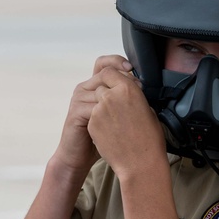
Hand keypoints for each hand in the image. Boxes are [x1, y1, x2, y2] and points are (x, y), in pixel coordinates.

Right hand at [53, 55, 135, 174]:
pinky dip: (109, 114)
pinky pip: (95, 107)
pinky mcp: (75, 112)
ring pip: (101, 90)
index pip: (103, 64)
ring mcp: (78, 100)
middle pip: (104, 74)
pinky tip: (119, 122)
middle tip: (138, 90)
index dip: (117, 62)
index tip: (132, 69)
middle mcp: (84, 89)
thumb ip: (121, 98)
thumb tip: (142, 87)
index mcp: (93, 86)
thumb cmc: (100, 136)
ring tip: (131, 109)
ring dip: (118, 100)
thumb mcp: (113, 113)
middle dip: (123, 81)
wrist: (79, 156)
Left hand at [86, 63, 165, 178]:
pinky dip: (99, 121)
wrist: (139, 163)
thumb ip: (134, 96)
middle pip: (101, 85)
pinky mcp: (92, 123)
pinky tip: (110, 131)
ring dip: (102, 106)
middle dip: (106, 92)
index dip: (112, 77)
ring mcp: (99, 109)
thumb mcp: (148, 110)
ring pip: (96, 101)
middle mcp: (111, 95)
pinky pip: (93, 116)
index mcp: (128, 88)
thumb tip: (128, 93)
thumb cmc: (150, 139)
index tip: (115, 83)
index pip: (111, 71)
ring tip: (115, 121)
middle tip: (115, 105)